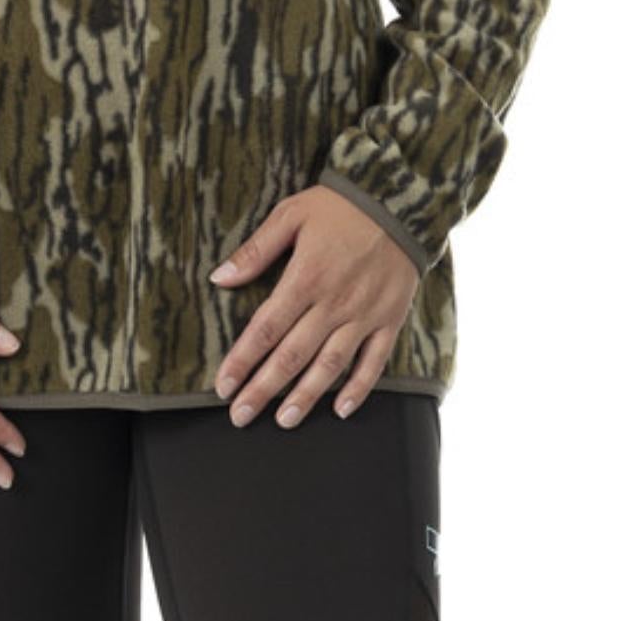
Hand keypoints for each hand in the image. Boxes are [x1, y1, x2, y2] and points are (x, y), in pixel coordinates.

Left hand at [208, 186, 421, 424]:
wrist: (401, 199)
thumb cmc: (339, 206)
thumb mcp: (291, 214)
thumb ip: (255, 250)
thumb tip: (219, 277)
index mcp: (305, 278)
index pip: (265, 330)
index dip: (241, 361)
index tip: (222, 386)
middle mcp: (333, 303)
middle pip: (291, 356)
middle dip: (263, 390)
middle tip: (240, 417)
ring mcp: (364, 315)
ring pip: (330, 366)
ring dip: (305, 396)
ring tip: (284, 420)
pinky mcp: (390, 319)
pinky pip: (374, 361)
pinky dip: (359, 388)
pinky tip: (340, 410)